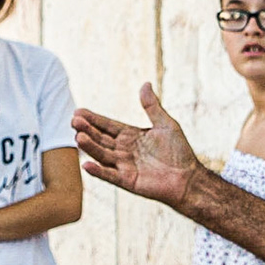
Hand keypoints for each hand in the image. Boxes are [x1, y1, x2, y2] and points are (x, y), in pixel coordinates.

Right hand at [73, 83, 201, 206]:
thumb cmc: (180, 152)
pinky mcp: (128, 181)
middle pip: (101, 138)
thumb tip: (145, 83)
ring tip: (79, 136)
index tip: (78, 111)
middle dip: (87, 129)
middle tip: (74, 120)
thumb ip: (152, 106)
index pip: (107, 125)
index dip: (93, 119)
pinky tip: (87, 165)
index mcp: (131, 136)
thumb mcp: (166, 124)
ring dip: (90, 147)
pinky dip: (99, 172)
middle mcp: (124, 150)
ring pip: (103, 155)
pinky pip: (111, 176)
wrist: (189, 178)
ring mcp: (124, 166)